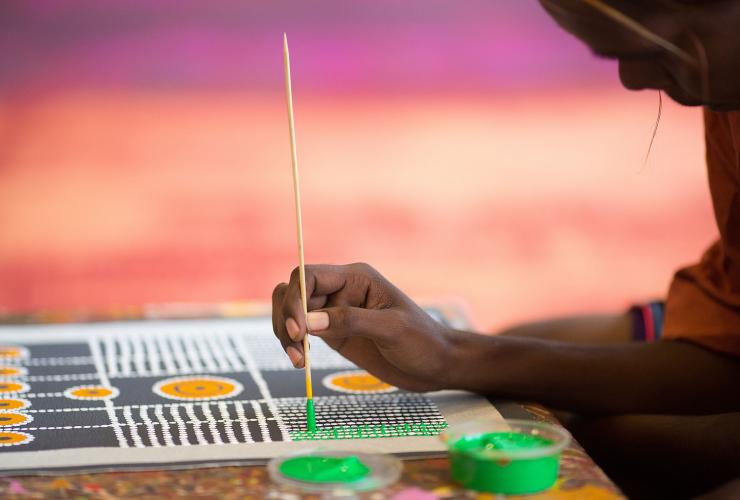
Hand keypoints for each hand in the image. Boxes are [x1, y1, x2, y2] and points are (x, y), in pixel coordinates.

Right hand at [272, 263, 457, 390]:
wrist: (436, 365)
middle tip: (296, 349)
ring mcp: (334, 311)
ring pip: (291, 310)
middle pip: (293, 291)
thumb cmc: (422, 341)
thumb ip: (350, 321)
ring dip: (284, 332)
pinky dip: (292, 343)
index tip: (298, 330)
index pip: (309, 276)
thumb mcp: (391, 330)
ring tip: (297, 360)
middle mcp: (341, 289)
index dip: (295, 299)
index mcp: (356, 278)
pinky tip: (299, 361)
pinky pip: (300, 330)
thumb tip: (308, 322)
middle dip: (286, 317)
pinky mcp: (332, 333)